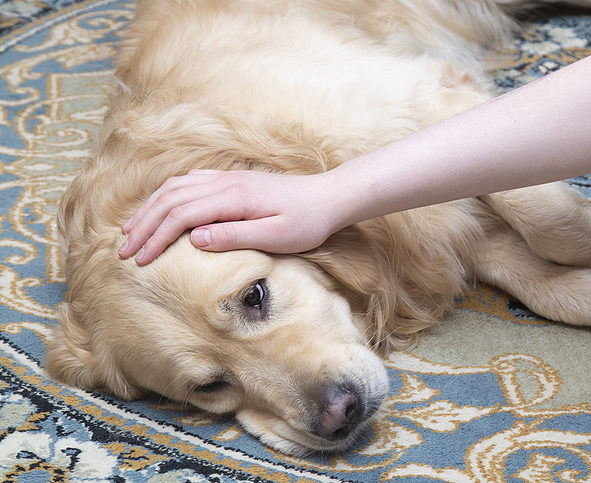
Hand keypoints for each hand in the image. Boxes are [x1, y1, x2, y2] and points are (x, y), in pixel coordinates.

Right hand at [118, 169, 344, 264]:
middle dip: (143, 225)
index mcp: (233, 198)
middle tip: (123, 251)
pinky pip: (189, 182)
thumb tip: (194, 239)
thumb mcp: (276, 236)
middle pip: (170, 199)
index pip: (181, 216)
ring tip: (131, 231)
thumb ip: (235, 236)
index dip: (155, 238)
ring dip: (149, 208)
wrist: (330, 197)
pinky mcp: (232, 180)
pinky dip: (167, 195)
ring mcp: (227, 178)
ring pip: (175, 187)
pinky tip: (160, 207)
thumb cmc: (308, 222)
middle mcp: (225, 182)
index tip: (139, 261)